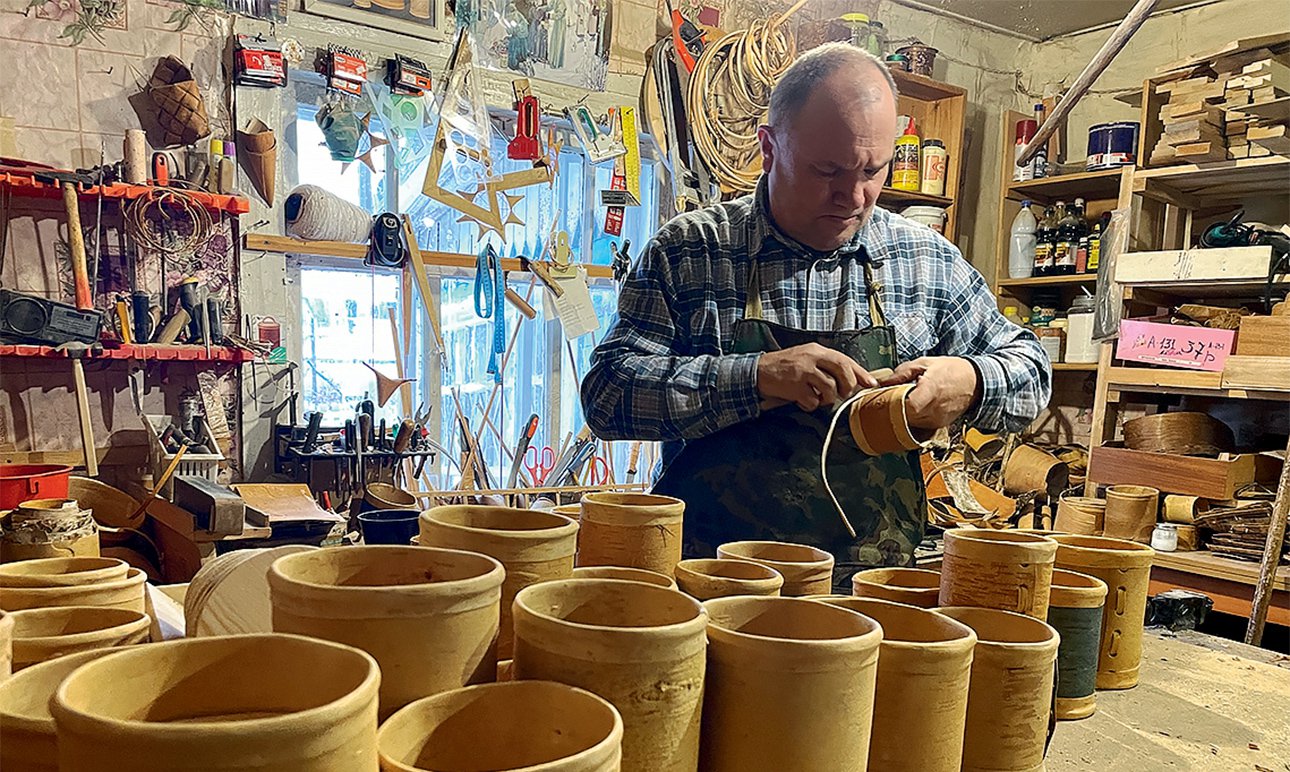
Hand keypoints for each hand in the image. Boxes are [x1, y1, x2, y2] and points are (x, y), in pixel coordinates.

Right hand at [757, 343, 878, 411]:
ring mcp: (803, 372)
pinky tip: (802, 400)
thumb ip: (826, 365)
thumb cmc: (785, 366)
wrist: (757, 371)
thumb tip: (851, 379)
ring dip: (827, 399)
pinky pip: (813, 401)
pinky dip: (810, 405)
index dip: (861, 373)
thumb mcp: (807, 358)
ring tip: (817, 398)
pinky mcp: (795, 387)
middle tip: (842, 394)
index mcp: (817, 350)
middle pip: (843, 371)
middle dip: (847, 386)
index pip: (845, 359)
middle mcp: (812, 358)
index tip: (871, 383)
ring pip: (830, 389)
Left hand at [878, 356, 980, 428]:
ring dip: (903, 415)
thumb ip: (902, 373)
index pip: (908, 406)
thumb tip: (883, 382)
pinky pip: (920, 425)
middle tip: (890, 399)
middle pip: (906, 417)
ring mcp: (938, 419)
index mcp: (931, 390)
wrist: (975, 382)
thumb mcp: (924, 363)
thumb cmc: (950, 370)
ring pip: (911, 424)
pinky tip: (914, 407)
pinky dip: (913, 418)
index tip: (887, 397)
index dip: (894, 404)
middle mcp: (935, 409)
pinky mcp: (939, 425)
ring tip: (903, 402)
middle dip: (894, 410)